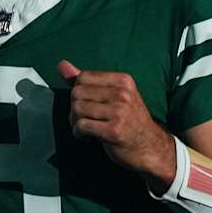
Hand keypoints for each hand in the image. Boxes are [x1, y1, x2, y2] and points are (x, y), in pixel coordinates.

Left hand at [57, 60, 173, 185]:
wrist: (150, 147)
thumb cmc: (129, 120)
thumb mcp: (113, 96)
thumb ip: (87, 81)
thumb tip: (61, 65)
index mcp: (123, 80)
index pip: (84, 77)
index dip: (78, 92)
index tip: (86, 104)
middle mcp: (122, 93)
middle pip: (77, 93)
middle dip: (74, 108)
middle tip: (83, 119)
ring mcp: (119, 112)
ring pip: (77, 109)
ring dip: (75, 122)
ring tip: (84, 128)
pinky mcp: (114, 130)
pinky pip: (82, 126)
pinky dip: (78, 133)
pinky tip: (85, 137)